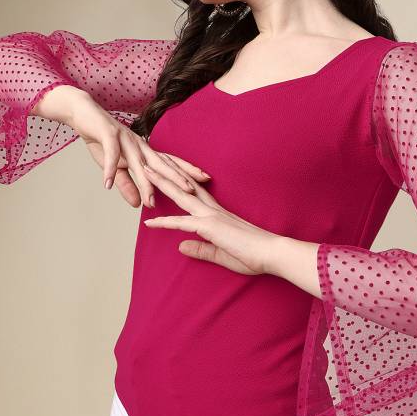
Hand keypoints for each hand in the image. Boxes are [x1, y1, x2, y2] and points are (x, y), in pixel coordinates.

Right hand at [68, 96, 210, 207]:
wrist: (83, 114)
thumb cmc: (103, 140)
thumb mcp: (116, 167)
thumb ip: (127, 185)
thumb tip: (138, 205)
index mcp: (145, 152)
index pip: (170, 163)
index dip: (186, 172)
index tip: (204, 182)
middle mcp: (140, 145)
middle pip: (162, 164)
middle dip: (176, 177)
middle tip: (191, 191)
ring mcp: (125, 140)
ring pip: (138, 163)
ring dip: (144, 182)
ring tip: (150, 200)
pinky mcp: (108, 135)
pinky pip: (111, 154)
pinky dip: (109, 169)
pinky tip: (107, 184)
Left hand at [141, 163, 281, 275]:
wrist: (272, 253)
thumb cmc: (254, 254)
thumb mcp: (221, 253)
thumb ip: (201, 249)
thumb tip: (180, 246)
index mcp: (218, 215)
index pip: (194, 195)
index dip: (179, 184)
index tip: (166, 174)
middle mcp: (213, 211)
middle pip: (185, 187)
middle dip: (166, 173)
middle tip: (149, 161)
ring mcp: (212, 217)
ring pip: (181, 196)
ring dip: (162, 183)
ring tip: (144, 171)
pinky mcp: (211, 227)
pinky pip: (183, 223)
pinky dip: (166, 222)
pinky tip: (149, 222)